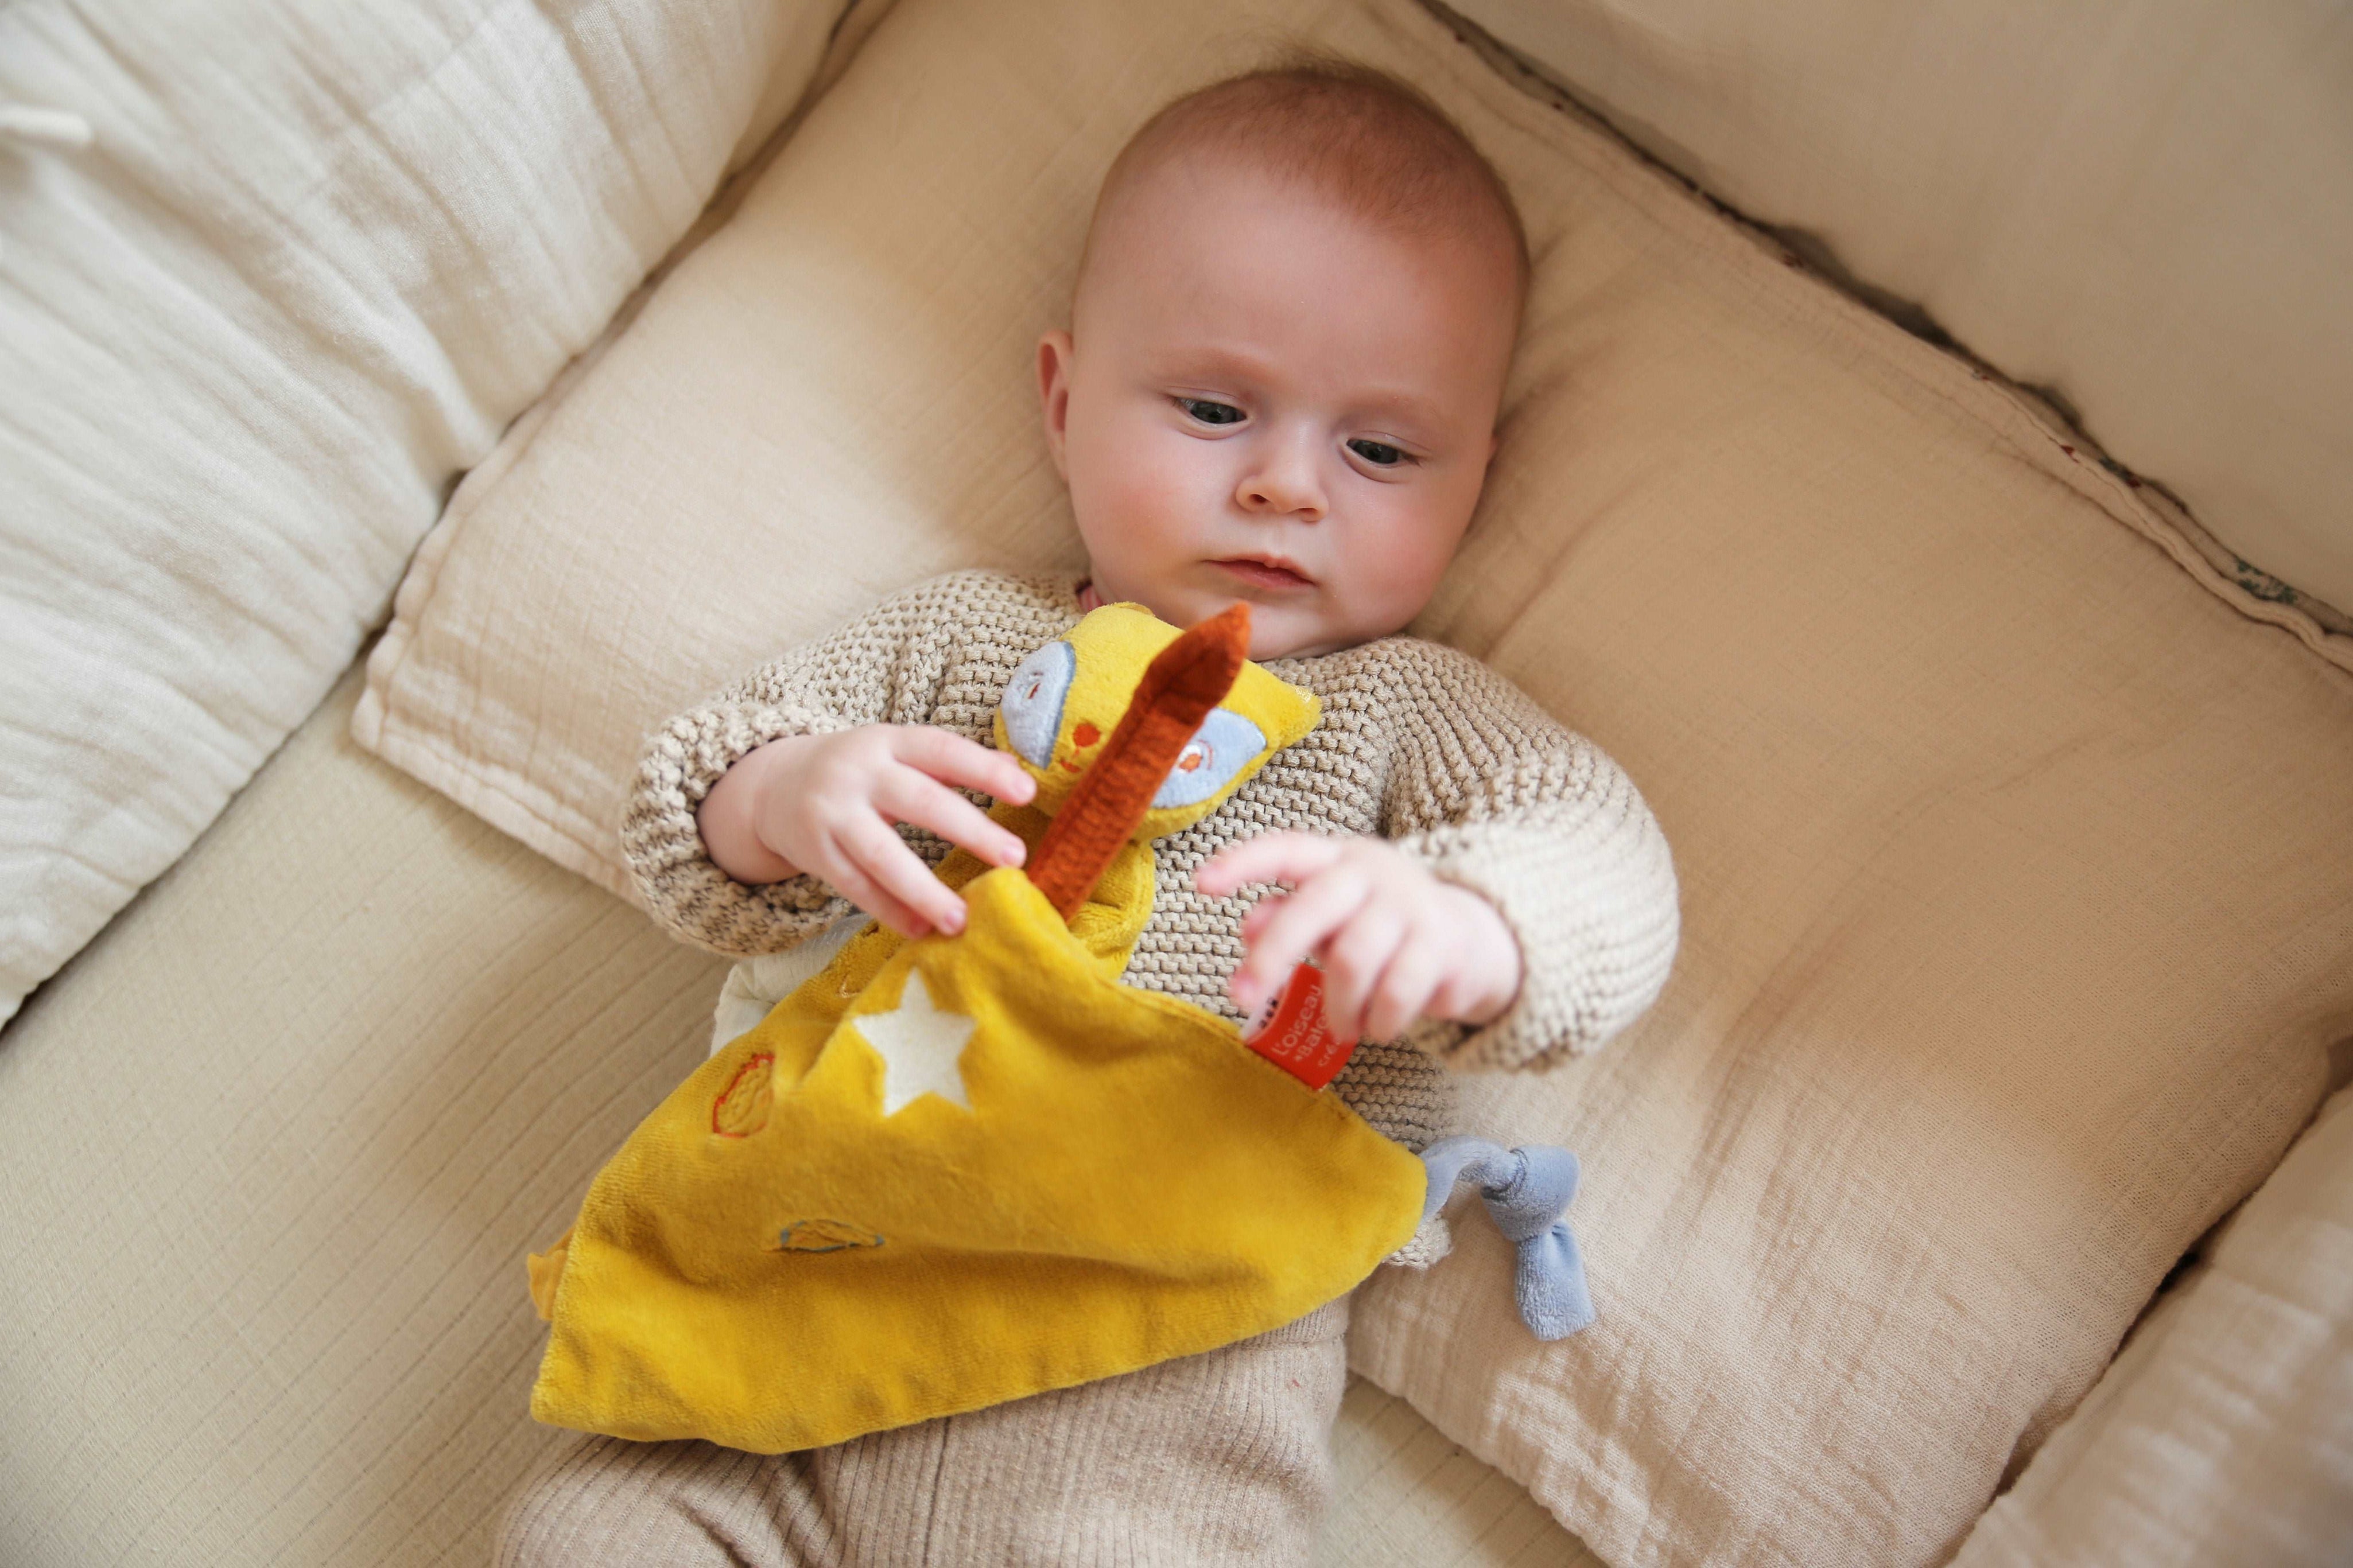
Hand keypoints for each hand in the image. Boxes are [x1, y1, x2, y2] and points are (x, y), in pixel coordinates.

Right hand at [697, 725, 1035, 938]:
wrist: (773, 786)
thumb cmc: (857, 770)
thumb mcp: (896, 750)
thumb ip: (949, 761)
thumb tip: (1015, 768)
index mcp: (887, 742)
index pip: (941, 750)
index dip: (984, 770)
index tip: (1027, 792)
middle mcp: (858, 774)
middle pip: (919, 802)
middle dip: (970, 830)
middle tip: (1015, 858)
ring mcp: (832, 815)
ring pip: (882, 855)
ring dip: (924, 890)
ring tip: (962, 919)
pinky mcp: (815, 854)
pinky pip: (856, 888)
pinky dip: (889, 911)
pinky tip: (921, 930)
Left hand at [1194, 833, 1522, 1042]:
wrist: (1470, 938)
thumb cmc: (1377, 925)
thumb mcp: (1330, 915)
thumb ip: (1287, 915)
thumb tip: (1247, 926)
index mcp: (1338, 859)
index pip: (1286, 849)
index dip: (1244, 864)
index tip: (1201, 885)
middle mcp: (1374, 873)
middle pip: (1314, 909)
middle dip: (1271, 956)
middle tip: (1240, 998)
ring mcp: (1412, 906)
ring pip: (1353, 962)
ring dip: (1338, 1007)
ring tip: (1341, 1027)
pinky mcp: (1444, 945)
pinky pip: (1397, 993)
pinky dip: (1380, 1022)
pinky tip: (1379, 1027)